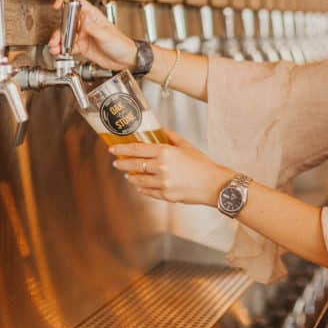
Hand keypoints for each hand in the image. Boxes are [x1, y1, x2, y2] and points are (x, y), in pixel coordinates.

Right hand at [48, 0, 135, 69]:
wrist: (125, 60)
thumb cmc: (121, 44)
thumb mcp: (107, 35)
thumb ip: (94, 28)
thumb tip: (85, 19)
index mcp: (93, 17)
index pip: (77, 4)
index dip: (66, 2)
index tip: (57, 6)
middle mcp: (86, 25)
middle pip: (67, 22)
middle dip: (59, 29)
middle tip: (56, 38)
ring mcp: (83, 36)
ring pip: (66, 35)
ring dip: (58, 40)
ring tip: (55, 47)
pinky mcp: (82, 47)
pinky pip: (69, 46)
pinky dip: (62, 49)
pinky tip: (59, 52)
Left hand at [111, 129, 233, 205]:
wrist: (214, 185)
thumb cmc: (202, 165)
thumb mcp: (187, 147)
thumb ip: (172, 138)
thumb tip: (163, 131)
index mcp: (165, 152)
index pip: (137, 149)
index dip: (122, 149)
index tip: (113, 149)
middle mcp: (161, 168)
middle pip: (134, 165)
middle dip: (122, 164)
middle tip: (116, 163)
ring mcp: (163, 183)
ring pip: (138, 180)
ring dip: (131, 177)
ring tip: (128, 175)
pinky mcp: (166, 196)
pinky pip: (148, 192)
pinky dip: (142, 188)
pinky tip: (140, 186)